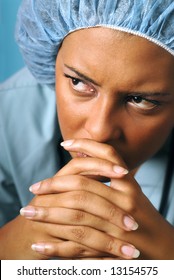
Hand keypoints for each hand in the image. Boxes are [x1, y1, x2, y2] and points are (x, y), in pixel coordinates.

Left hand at [22, 139, 173, 258]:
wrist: (161, 248)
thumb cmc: (141, 217)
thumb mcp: (130, 191)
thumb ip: (111, 175)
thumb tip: (83, 155)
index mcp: (129, 185)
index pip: (106, 156)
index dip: (85, 145)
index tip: (64, 144)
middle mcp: (125, 202)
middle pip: (82, 187)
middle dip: (53, 186)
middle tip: (33, 188)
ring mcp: (118, 227)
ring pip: (76, 217)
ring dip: (47, 214)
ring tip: (27, 213)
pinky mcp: (112, 250)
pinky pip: (78, 248)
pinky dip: (56, 247)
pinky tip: (38, 245)